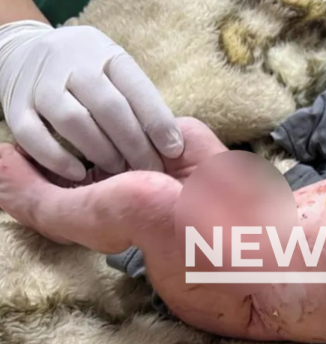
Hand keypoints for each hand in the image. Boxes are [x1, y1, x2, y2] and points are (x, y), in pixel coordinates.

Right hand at [0, 21, 183, 180]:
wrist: (27, 53)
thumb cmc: (90, 75)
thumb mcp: (118, 74)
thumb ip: (140, 103)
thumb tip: (173, 147)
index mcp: (106, 55)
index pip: (136, 87)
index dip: (158, 121)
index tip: (173, 151)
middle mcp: (71, 64)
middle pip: (108, 107)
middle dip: (135, 145)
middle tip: (149, 171)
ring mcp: (40, 84)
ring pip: (73, 120)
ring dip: (101, 152)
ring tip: (119, 171)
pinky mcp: (15, 105)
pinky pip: (33, 135)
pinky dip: (57, 158)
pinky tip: (78, 174)